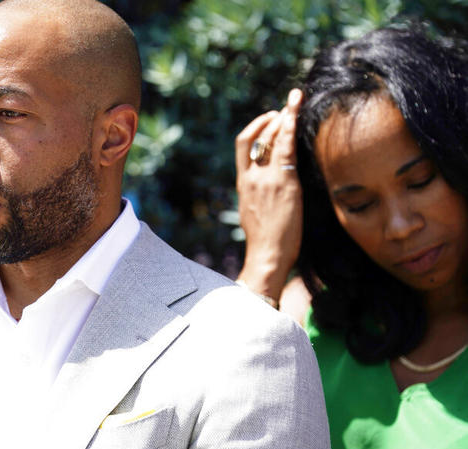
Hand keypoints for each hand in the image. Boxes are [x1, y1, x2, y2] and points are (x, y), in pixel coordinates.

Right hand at [235, 89, 302, 301]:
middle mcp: (251, 176)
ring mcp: (266, 178)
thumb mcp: (254, 213)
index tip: (268, 118)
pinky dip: (290, 128)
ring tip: (294, 103)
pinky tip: (296, 115)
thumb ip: (259, 195)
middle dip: (271, 119)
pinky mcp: (283, 183)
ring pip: (270, 138)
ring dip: (282, 117)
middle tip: (286, 107)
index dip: (255, 128)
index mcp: (243, 183)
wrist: (266, 254)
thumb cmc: (265, 241)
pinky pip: (285, 148)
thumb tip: (268, 191)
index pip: (243, 146)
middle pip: (255, 137)